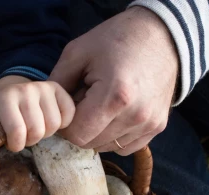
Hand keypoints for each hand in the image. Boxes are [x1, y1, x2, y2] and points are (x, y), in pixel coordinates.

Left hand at [0, 76, 74, 174]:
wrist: (9, 89)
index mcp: (5, 99)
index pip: (17, 131)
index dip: (16, 145)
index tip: (11, 142)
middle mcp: (25, 90)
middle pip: (38, 130)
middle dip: (30, 140)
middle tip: (24, 135)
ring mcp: (43, 87)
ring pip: (54, 124)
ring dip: (46, 133)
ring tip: (35, 127)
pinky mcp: (58, 89)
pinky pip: (69, 114)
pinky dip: (62, 124)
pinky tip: (48, 121)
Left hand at [49, 6, 178, 154]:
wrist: (163, 35)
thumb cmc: (117, 39)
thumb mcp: (77, 52)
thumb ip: (56, 84)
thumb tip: (45, 111)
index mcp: (114, 97)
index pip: (76, 136)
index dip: (66, 125)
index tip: (69, 107)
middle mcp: (135, 116)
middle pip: (90, 144)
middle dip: (80, 127)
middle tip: (85, 101)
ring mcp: (149, 124)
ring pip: (106, 147)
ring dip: (97, 132)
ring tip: (102, 103)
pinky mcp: (157, 127)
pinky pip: (124, 146)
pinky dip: (114, 135)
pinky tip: (115, 113)